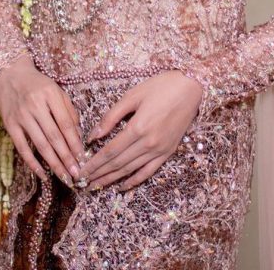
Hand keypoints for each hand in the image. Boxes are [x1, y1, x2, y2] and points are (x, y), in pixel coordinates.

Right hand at [0, 53, 84, 186]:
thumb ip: (69, 111)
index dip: (75, 144)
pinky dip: (32, 163)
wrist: (10, 73)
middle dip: (67, 158)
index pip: (66, 124)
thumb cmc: (37, 84)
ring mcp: (21, 115)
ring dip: (54, 163)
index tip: (83, 159)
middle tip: (77, 174)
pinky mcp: (10, 124)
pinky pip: (22, 148)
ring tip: (64, 177)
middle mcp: (36, 105)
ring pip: (40, 144)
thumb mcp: (56, 90)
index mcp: (51, 95)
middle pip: (54, 137)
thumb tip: (78, 137)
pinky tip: (42, 174)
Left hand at [78, 70, 202, 191]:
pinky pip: (149, 171)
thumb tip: (93, 135)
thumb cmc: (160, 86)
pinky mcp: (168, 152)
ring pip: (131, 170)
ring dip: (112, 180)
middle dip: (99, 174)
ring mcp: (160, 150)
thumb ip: (111, 116)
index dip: (94, 164)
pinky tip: (123, 186)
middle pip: (118, 164)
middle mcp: (148, 143)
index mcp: (137, 127)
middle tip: (83, 183)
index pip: (110, 151)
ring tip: (97, 186)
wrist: (191, 88)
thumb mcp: (132, 95)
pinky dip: (135, 181)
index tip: (81, 172)